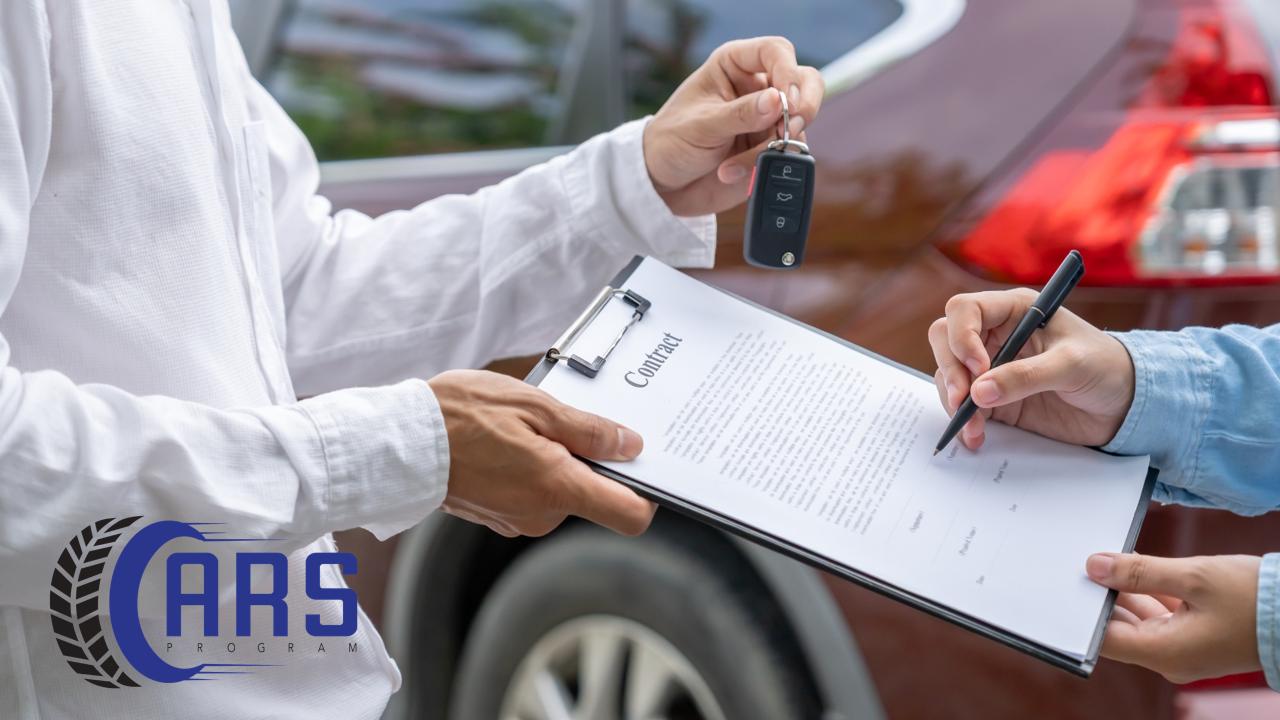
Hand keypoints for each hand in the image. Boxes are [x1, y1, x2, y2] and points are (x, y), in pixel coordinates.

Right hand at [427, 369, 655, 536]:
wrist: (399, 442)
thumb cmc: (460, 417)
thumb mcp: (535, 406)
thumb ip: (588, 430)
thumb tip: (629, 445)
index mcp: (558, 488)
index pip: (629, 514)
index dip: (645, 493)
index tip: (641, 466)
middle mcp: (542, 515)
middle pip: (592, 495)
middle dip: (586, 460)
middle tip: (559, 422)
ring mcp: (518, 520)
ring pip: (559, 491)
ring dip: (553, 460)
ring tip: (522, 427)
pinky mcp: (498, 517)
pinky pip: (531, 494)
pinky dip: (529, 469)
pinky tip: (505, 442)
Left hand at [643, 36, 824, 215]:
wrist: (664, 185)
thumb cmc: (671, 142)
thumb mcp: (701, 126)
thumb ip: (740, 114)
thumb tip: (777, 100)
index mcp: (734, 66)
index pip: (775, 51)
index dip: (787, 71)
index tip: (785, 101)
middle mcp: (756, 89)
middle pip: (804, 81)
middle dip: (804, 105)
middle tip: (790, 127)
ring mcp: (767, 120)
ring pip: (799, 122)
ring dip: (776, 145)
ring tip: (736, 163)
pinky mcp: (770, 149)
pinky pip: (788, 154)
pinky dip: (767, 166)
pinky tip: (733, 173)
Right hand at [928, 289, 1135, 449]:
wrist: (1124, 406)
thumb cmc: (1107, 368)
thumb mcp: (1072, 365)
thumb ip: (1026, 376)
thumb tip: (979, 393)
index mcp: (1014, 311)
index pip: (965, 310)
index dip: (962, 336)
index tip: (980, 367)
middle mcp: (995, 335)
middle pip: (945, 340)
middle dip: (950, 369)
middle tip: (963, 398)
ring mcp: (991, 368)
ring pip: (948, 375)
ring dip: (953, 400)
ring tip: (974, 426)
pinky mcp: (993, 399)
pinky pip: (962, 406)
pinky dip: (962, 422)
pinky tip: (975, 436)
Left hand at [1087, 552, 1261, 682]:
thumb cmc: (1254, 598)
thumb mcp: (1193, 576)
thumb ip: (1139, 572)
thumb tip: (1094, 566)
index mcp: (1163, 653)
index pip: (1103, 638)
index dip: (1082, 611)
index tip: (1068, 582)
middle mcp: (1168, 659)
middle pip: (1117, 629)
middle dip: (1100, 597)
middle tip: (1083, 564)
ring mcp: (1182, 651)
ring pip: (1137, 622)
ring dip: (1123, 593)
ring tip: (1106, 561)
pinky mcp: (1194, 639)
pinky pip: (1158, 619)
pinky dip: (1146, 596)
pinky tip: (1135, 570)